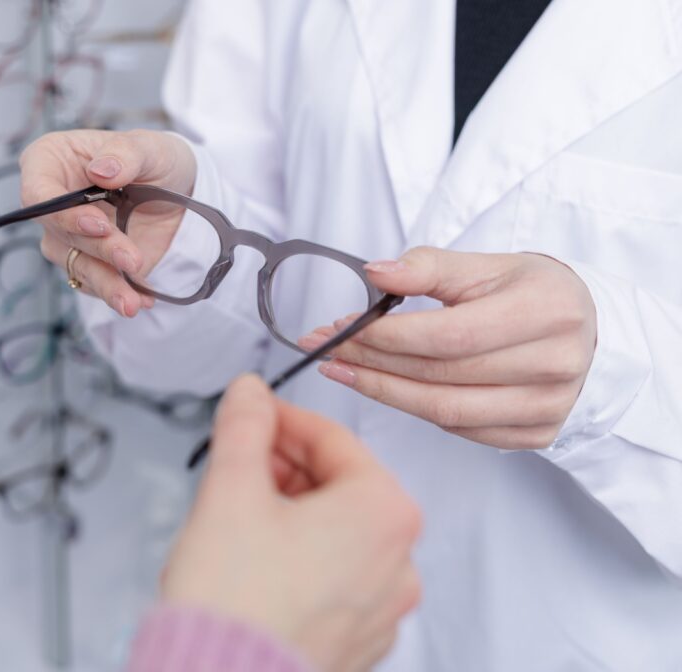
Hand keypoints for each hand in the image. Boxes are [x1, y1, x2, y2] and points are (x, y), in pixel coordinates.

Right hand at [19, 129, 195, 316]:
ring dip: (105, 283)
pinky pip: (94, 283)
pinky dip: (117, 293)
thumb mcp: (150, 147)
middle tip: (132, 259)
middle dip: (99, 249)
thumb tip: (101, 171)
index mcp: (51, 161)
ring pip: (75, 264)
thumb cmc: (156, 159)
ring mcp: (68, 235)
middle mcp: (53, 202)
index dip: (62, 213)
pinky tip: (141, 297)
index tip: (98, 225)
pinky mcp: (89, 262)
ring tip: (132, 300)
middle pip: (59, 233)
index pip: (36, 192)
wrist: (182, 195)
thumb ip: (125, 153)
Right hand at [162, 375, 420, 671]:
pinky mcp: (359, 639)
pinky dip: (303, 558)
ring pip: (338, 532)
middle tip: (240, 464)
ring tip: (241, 516)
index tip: (253, 415)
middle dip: (286, 468)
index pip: (332, 439)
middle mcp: (398, 561)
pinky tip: (258, 562)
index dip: (281, 419)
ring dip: (292, 511)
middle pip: (339, 485)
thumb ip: (244, 426)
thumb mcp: (231, 489)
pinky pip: (336, 577)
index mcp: (383, 512)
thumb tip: (250, 394)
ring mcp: (383, 607)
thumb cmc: (235, 602)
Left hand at [300, 247, 596, 449]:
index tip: (341, 325)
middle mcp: (555, 365)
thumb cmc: (532, 293)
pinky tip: (386, 388)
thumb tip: (375, 272)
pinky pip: (460, 429)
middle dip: (371, 362)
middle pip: (441, 375)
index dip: (387, 335)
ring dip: (382, 392)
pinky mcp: (538, 434)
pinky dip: (416, 409)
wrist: (589, 330)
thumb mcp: (489, 265)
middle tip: (325, 347)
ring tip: (340, 371)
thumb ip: (431, 267)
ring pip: (444, 410)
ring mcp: (549, 406)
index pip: (449, 334)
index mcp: (547, 311)